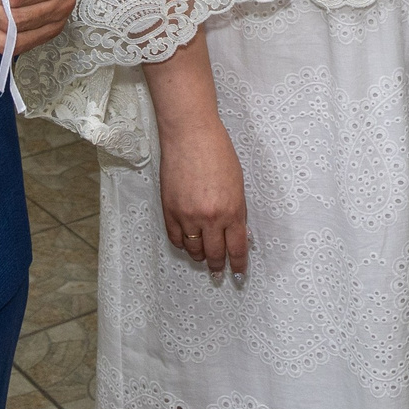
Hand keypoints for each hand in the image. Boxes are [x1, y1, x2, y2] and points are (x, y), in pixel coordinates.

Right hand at [158, 118, 248, 276]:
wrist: (190, 135)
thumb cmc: (217, 152)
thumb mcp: (237, 184)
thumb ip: (236, 210)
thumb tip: (236, 232)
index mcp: (232, 210)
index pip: (237, 248)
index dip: (238, 264)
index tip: (238, 272)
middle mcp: (210, 218)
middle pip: (214, 254)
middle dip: (217, 266)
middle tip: (219, 271)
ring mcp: (187, 215)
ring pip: (193, 250)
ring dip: (199, 256)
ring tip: (202, 257)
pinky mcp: (169, 210)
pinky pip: (175, 238)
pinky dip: (182, 244)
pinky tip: (187, 244)